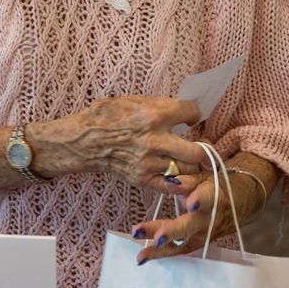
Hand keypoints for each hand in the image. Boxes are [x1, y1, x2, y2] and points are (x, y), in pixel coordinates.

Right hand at [38, 95, 206, 193]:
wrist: (84, 140)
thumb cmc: (106, 117)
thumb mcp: (134, 101)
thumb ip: (160, 106)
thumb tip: (183, 109)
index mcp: (154, 115)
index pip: (191, 113)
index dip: (195, 114)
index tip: (191, 116)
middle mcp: (155, 140)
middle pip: (197, 151)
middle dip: (204, 148)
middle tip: (202, 146)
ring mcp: (149, 162)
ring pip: (187, 170)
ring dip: (191, 165)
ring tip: (189, 160)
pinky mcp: (142, 178)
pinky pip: (171, 186)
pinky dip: (180, 182)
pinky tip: (180, 175)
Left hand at [132, 161, 272, 260]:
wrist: (238, 202)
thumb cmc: (217, 186)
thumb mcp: (205, 177)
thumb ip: (188, 180)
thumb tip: (170, 182)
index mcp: (214, 197)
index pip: (208, 199)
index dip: (200, 200)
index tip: (191, 202)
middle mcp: (209, 220)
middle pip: (190, 227)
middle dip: (173, 232)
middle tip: (157, 238)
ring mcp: (203, 235)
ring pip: (181, 243)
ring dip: (160, 249)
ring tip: (141, 254)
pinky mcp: (197, 243)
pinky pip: (178, 250)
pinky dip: (160, 254)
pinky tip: (142, 258)